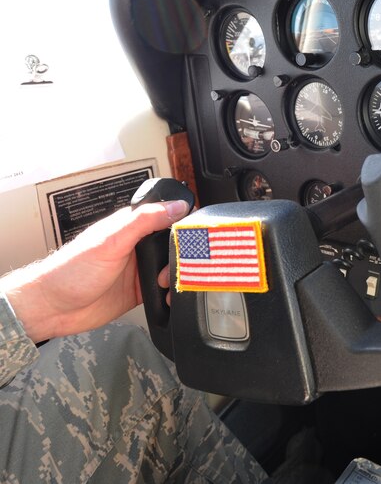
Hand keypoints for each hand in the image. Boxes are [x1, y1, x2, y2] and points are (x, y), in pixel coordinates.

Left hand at [0, 200, 189, 341]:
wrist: (52, 308)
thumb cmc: (70, 271)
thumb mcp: (110, 240)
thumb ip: (144, 221)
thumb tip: (175, 206)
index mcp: (131, 227)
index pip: (167, 217)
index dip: (183, 226)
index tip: (195, 237)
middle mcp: (137, 246)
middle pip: (174, 245)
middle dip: (183, 257)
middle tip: (179, 266)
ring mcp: (138, 269)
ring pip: (172, 268)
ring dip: (176, 277)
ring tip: (166, 282)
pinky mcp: (140, 291)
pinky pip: (165, 290)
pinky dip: (171, 294)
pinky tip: (168, 296)